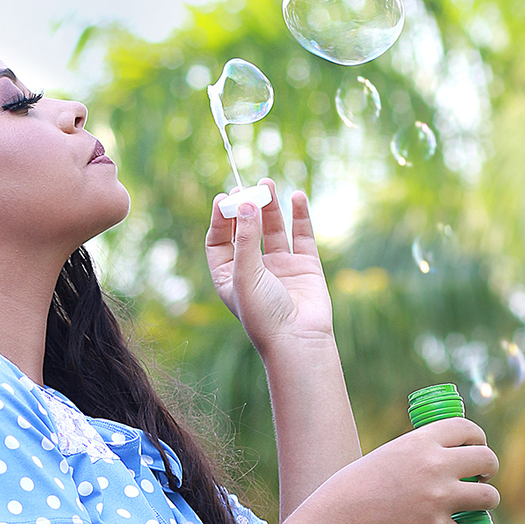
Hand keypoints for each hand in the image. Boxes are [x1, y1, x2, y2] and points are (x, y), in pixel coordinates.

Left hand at [206, 183, 333, 354]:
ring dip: (270, 206)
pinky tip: (296, 197)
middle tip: (246, 186)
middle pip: (246, 230)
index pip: (219, 241)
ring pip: (273, 229)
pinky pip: (301, 235)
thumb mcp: (245, 274)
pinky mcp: (305, 266)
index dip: (220, 219)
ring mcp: (280, 267)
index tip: (224, 197)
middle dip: (245, 207)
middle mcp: (254, 269)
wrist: (298, 340)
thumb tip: (246, 204)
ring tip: (267, 184)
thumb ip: (246, 239)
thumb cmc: (263, 314)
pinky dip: (299, 215)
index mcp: (229, 276)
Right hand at [321, 419, 500, 523]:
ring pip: (489, 498)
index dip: (478, 438)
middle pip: (487, 459)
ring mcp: (439, 499)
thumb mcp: (387, 455)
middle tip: (481, 479)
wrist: (338, 521)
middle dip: (490, 469)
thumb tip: (443, 461)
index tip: (479, 448)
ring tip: (477, 507)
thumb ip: (416, 454)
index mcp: (421, 442)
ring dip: (486, 503)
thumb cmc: (354, 488)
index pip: (466, 428)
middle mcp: (435, 466)